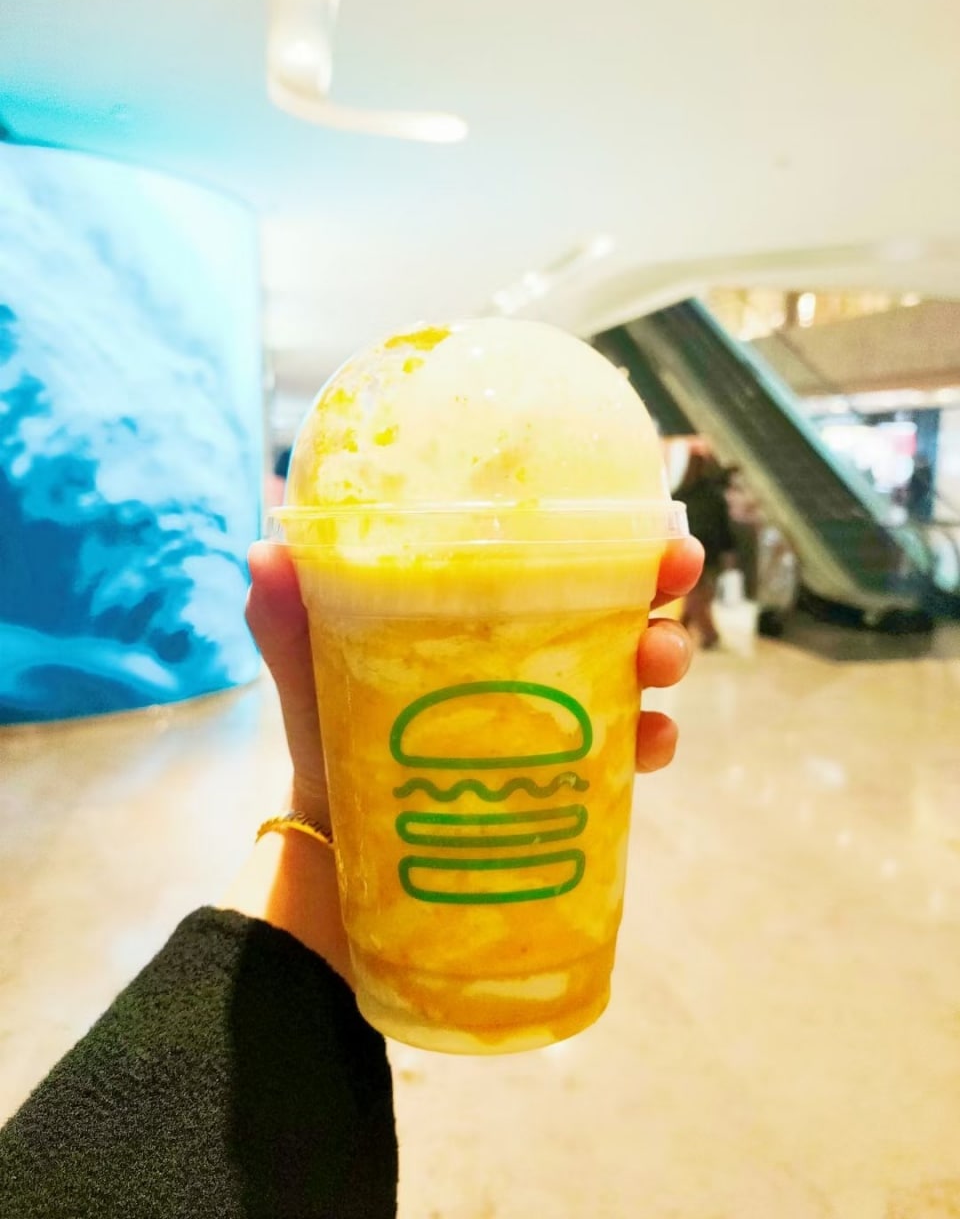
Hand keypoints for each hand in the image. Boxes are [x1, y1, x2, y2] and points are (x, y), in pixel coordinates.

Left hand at [245, 534, 702, 807]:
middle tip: (673, 577)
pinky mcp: (569, 779)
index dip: (616, 533)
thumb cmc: (332, 734)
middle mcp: (538, 657)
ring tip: (659, 662)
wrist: (339, 838)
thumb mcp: (310, 668)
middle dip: (664, 587)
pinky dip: (652, 743)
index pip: (562, 559)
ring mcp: (560, 718)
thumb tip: (262, 546)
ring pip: (639, 676)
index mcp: (489, 614)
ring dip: (666, 657)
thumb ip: (286, 617)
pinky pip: (628, 757)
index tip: (649, 514)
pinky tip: (651, 742)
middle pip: (622, 608)